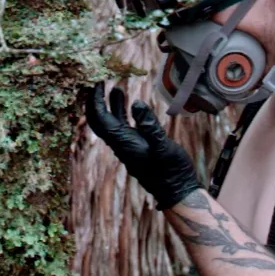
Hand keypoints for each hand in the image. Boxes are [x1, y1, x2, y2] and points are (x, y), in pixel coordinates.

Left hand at [83, 83, 201, 210]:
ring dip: (112, 106)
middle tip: (100, 83)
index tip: (97, 82)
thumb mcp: (163, 147)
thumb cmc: (172, 172)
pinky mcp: (138, 148)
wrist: (178, 192)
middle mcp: (122, 144)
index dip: (96, 100)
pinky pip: (125, 128)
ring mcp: (129, 146)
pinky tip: (134, 106)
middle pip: (101, 120)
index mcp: (123, 143)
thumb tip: (136, 103)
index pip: (100, 119)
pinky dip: (125, 114)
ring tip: (117, 88)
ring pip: (114, 123)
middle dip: (97, 101)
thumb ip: (150, 126)